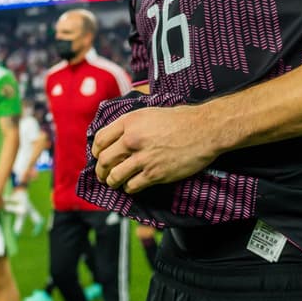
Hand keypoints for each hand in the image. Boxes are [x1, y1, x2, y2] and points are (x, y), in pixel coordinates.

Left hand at [91, 104, 219, 192]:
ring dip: (112, 181)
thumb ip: (132, 123)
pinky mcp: (155, 174)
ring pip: (115, 176)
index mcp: (130, 121)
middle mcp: (133, 139)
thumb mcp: (150, 112)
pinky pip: (132, 186)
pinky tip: (132, 186)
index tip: (98, 156)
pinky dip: (129, 188)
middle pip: (104, 160)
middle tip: (102, 175)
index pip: (100, 139)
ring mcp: (143, 158)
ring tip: (114, 182)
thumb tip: (118, 135)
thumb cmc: (180, 119)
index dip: (96, 150)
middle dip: (100, 170)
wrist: (204, 130)